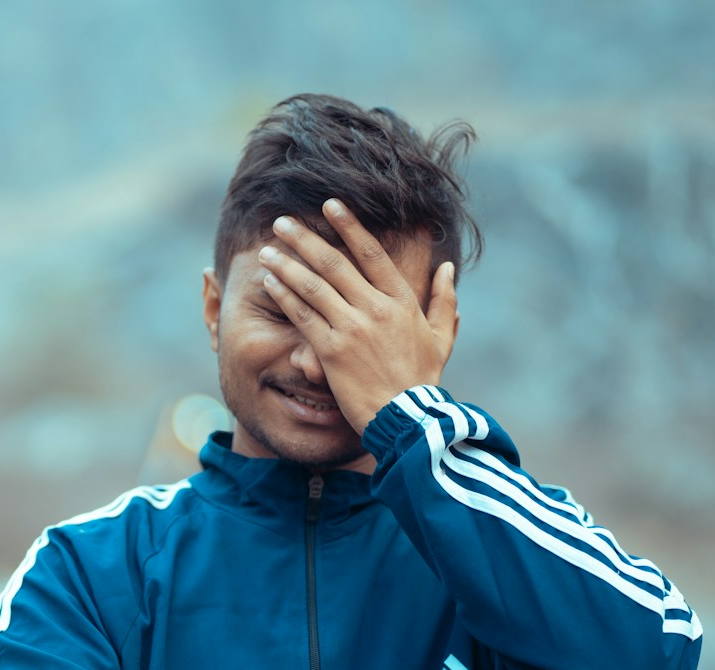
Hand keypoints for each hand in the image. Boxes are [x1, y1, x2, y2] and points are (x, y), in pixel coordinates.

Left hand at [258, 199, 458, 432]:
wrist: (407, 419)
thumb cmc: (422, 381)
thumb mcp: (441, 339)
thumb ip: (443, 301)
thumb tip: (447, 268)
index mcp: (401, 301)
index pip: (372, 253)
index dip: (349, 226)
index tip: (330, 205)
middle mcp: (375, 308)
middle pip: (334, 263)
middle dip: (305, 238)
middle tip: (283, 220)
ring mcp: (352, 329)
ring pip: (313, 286)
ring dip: (287, 263)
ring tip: (268, 248)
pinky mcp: (331, 351)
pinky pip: (302, 316)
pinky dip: (285, 296)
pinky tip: (270, 281)